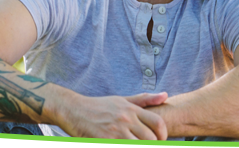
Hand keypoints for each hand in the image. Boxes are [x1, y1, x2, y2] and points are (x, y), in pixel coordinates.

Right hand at [55, 92, 169, 139]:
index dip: (163, 134)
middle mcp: (126, 119)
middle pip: (150, 139)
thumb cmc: (98, 106)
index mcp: (131, 109)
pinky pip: (123, 147)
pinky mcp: (105, 140)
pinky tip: (121, 145)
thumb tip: (165, 95)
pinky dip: (126, 147)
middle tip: (149, 146)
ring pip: (138, 145)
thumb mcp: (122, 100)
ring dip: (139, 146)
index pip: (158, 123)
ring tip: (133, 143)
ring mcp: (115, 131)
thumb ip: (144, 99)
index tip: (161, 140)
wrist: (73, 110)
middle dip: (152, 145)